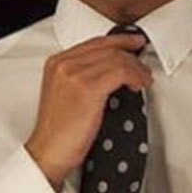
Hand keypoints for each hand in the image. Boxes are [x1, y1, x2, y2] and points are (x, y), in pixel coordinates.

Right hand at [24, 33, 151, 188]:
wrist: (48, 152)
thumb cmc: (58, 130)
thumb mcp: (64, 93)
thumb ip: (80, 76)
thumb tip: (111, 69)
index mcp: (56, 62)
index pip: (93, 42)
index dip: (118, 41)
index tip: (133, 42)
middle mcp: (63, 63)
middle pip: (106, 47)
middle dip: (130, 53)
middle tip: (143, 63)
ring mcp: (74, 74)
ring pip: (116, 58)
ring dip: (136, 68)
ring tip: (143, 79)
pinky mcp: (88, 88)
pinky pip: (120, 72)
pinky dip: (135, 76)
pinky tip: (139, 85)